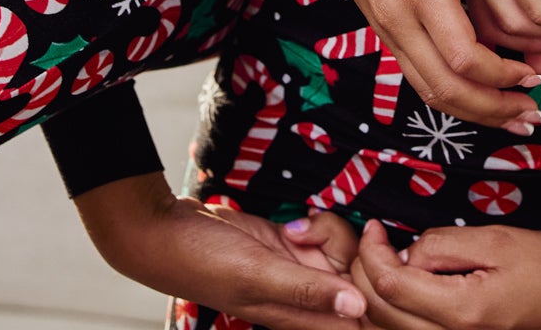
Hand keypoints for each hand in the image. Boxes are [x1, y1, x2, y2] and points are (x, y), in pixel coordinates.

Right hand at [76, 173, 364, 328]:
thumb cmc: (204, 261)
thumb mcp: (257, 274)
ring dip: (332, 233)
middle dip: (352, 252)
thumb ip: (306, 291)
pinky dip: (318, 225)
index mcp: (298, 318)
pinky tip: (297, 223)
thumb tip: (356, 307)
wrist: (169, 231)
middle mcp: (304, 298)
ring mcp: (299, 271)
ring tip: (301, 229)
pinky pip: (323, 235)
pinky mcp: (291, 246)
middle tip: (323, 238)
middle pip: (358, 280)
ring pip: (343, 253)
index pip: (358, 316)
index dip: (371, 289)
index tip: (369, 260)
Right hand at [250, 0, 540, 130]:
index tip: (534, 74)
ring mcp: (386, 27)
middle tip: (532, 115)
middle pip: (446, 88)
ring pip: (428, 90)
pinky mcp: (382, 27)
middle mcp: (399, 17)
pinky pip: (417, 74)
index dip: (501, 75)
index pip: (463, 55)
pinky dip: (450, 92)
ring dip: (472, 110)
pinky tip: (476, 92)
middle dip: (492, 109)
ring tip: (512, 116)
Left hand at [352, 217, 540, 329]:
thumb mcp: (499, 240)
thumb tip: (407, 251)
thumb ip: (446, 245)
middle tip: (371, 240)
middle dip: (365, 275)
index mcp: (464, 314)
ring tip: (382, 260)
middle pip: (383, 316)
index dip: (372, 254)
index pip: (391, 287)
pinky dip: (399, 315)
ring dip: (377, 298)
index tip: (373, 226)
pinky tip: (405, 286)